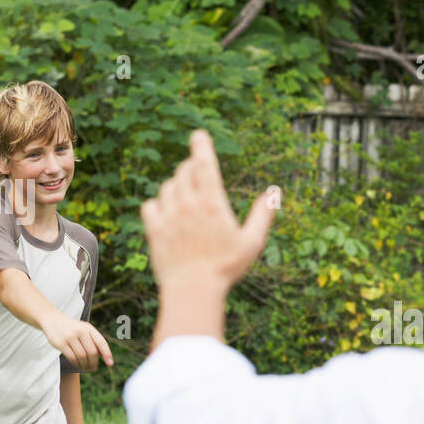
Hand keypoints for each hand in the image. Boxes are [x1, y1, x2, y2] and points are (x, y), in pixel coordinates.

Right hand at [43, 315, 112, 370]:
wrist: (52, 319)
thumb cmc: (72, 328)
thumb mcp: (85, 330)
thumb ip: (94, 340)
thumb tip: (103, 356)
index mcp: (89, 328)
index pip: (101, 342)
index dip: (107, 354)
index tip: (110, 364)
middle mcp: (80, 331)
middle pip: (92, 352)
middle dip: (94, 363)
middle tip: (94, 368)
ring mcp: (70, 336)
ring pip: (82, 356)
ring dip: (85, 365)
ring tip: (86, 368)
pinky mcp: (60, 343)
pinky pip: (72, 357)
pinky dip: (77, 364)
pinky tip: (78, 365)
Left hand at [140, 129, 277, 290]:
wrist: (193, 289)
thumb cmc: (226, 268)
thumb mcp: (252, 243)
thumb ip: (262, 215)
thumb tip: (273, 193)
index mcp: (212, 203)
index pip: (204, 163)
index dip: (201, 145)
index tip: (198, 134)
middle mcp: (188, 204)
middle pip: (184, 171)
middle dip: (191, 168)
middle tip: (197, 174)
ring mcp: (168, 216)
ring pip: (168, 187)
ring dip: (176, 186)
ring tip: (185, 196)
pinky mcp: (154, 229)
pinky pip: (150, 205)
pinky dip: (158, 204)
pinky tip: (166, 212)